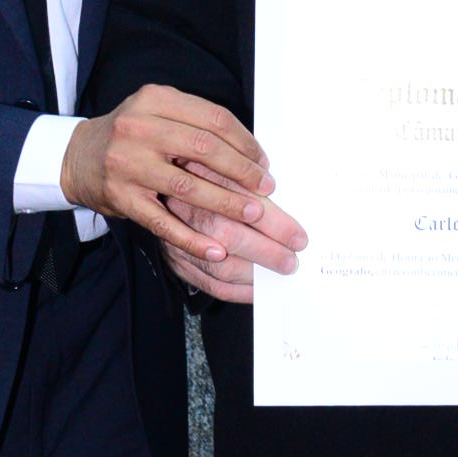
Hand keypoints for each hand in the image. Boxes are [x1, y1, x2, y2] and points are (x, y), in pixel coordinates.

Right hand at [59, 85, 303, 279]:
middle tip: (266, 188)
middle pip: (205, 149)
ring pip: (188, 186)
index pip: (213, 119)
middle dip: (242, 171)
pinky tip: (217, 249)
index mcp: (155, 100)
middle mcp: (139, 128)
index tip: (263, 162)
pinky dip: (192, 239)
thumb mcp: (157, 112)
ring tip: (253, 214)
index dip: (244, 142)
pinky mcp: (122, 198)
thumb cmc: (130, 136)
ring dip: (227, 203)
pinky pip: (163, 223)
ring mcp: (128, 164)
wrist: (77, 157)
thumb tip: (249, 151)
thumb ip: (195, 123)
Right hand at [157, 187, 306, 304]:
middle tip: (291, 261)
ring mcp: (180, 239)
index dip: (276, 225)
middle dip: (268, 252)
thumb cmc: (200, 173)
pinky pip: (208, 283)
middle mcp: (189, 211)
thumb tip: (286, 203)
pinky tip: (255, 289)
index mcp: (203, 180)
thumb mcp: (225, 165)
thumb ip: (252, 183)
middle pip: (232, 236)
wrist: (159, 181)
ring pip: (220, 265)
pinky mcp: (177, 260)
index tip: (298, 237)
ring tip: (278, 273)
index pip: (244, 205)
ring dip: (254, 274)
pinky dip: (236, 291)